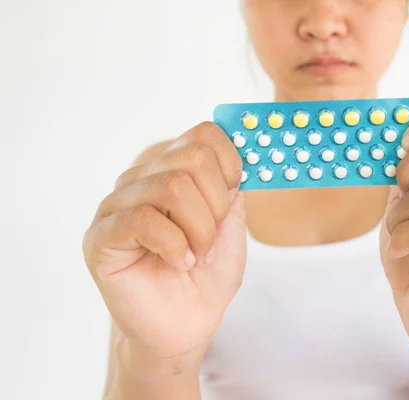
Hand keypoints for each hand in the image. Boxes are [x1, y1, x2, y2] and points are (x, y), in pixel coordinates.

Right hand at [82, 122, 245, 366]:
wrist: (183, 327)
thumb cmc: (206, 278)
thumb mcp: (232, 230)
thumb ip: (231, 192)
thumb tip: (233, 159)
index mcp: (172, 172)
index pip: (202, 134)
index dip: (229, 161)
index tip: (235, 193)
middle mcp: (141, 180)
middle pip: (191, 158)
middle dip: (216, 204)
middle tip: (212, 239)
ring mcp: (116, 206)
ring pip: (170, 187)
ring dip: (199, 229)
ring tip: (196, 256)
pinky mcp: (100, 237)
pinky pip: (142, 219)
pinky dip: (174, 244)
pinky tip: (178, 263)